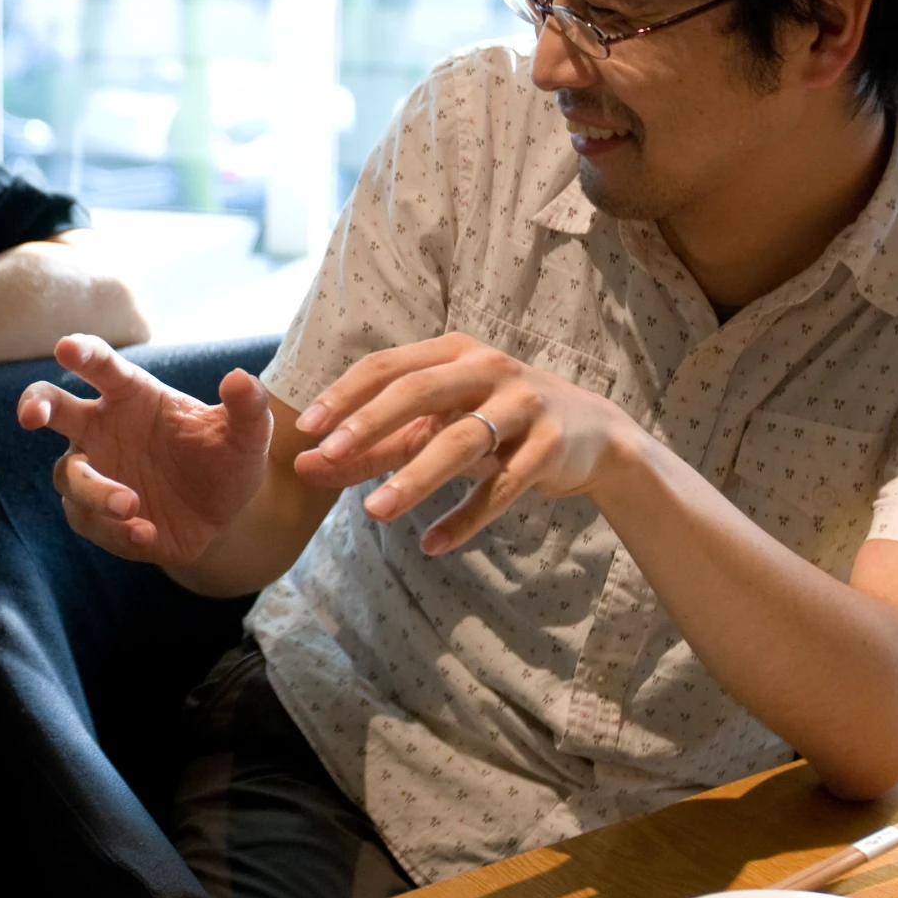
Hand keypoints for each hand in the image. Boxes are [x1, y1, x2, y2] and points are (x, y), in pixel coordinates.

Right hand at [18, 334, 271, 564]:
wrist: (223, 516)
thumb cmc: (225, 460)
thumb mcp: (246, 437)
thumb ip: (247, 407)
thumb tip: (239, 379)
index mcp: (132, 395)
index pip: (101, 366)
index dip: (83, 354)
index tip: (67, 348)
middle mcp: (102, 428)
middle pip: (53, 408)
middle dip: (35, 405)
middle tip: (31, 415)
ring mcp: (95, 472)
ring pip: (70, 475)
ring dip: (94, 490)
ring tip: (131, 505)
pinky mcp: (96, 516)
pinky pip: (88, 520)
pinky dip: (113, 529)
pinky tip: (145, 531)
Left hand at [293, 332, 634, 554]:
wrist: (591, 435)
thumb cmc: (496, 423)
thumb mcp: (437, 425)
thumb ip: (374, 446)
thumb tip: (306, 465)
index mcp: (452, 352)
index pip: (387, 366)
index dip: (345, 395)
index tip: (307, 429)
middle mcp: (488, 369)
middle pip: (420, 392)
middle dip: (371, 423)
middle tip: (329, 454)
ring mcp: (523, 405)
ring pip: (461, 442)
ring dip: (414, 478)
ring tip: (374, 512)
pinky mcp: (549, 447)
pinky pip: (502, 487)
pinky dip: (466, 517)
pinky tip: (433, 545)